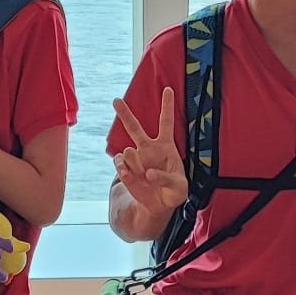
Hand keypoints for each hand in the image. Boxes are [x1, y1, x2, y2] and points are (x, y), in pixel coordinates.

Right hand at [111, 89, 187, 216]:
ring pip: (129, 152)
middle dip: (125, 113)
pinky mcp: (125, 170)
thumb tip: (149, 172)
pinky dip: (127, 172)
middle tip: (116, 100)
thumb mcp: (179, 187)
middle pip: (135, 127)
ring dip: (136, 164)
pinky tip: (133, 177)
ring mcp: (135, 159)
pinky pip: (121, 166)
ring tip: (145, 175)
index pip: (166, 122)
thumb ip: (167, 178)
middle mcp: (148, 149)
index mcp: (165, 146)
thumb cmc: (174, 191)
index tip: (168, 89)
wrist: (158, 205)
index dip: (167, 106)